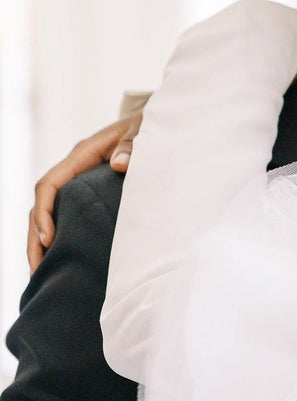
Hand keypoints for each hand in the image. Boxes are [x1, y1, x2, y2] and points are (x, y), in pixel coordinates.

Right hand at [27, 113, 142, 272]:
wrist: (157, 124)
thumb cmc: (150, 126)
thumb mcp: (143, 131)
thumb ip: (133, 144)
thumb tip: (119, 164)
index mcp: (82, 155)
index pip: (49, 185)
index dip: (44, 213)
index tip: (48, 240)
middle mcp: (75, 169)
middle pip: (41, 204)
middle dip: (34, 238)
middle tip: (37, 272)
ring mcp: (81, 181)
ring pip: (50, 213)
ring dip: (42, 243)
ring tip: (42, 275)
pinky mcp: (90, 192)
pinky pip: (66, 215)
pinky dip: (60, 237)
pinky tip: (63, 261)